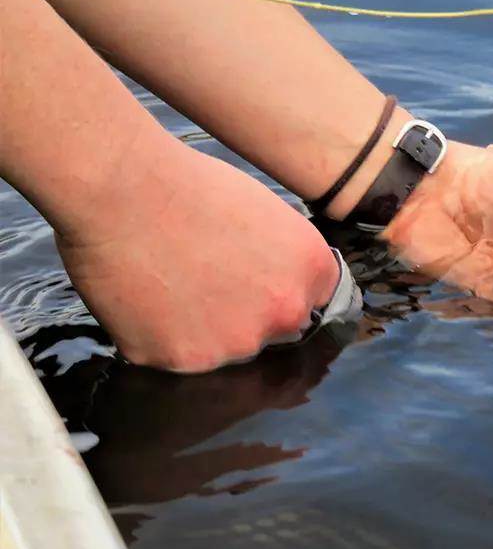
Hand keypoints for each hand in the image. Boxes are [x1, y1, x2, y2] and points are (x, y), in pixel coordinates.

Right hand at [57, 146, 339, 371]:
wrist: (123, 189)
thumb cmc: (189, 186)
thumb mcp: (266, 212)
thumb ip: (284, 259)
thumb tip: (277, 282)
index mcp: (311, 271)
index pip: (313, 302)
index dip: (278, 292)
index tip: (252, 283)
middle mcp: (285, 314)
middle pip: (272, 332)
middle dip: (244, 315)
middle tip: (203, 282)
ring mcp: (236, 343)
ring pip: (225, 350)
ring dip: (202, 331)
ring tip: (169, 286)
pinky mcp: (184, 361)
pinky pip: (175, 358)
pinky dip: (158, 337)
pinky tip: (144, 300)